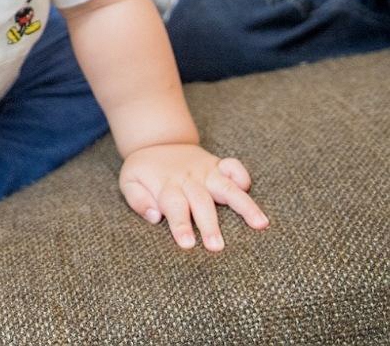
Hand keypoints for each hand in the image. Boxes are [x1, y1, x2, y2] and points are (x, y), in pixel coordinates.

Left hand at [120, 143, 268, 250]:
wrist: (157, 141)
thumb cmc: (144, 171)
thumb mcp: (129, 182)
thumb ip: (137, 199)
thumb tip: (155, 216)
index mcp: (166, 185)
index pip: (174, 206)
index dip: (180, 225)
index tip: (187, 244)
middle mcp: (189, 179)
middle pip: (201, 202)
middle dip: (209, 224)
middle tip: (217, 247)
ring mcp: (205, 171)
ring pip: (226, 186)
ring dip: (243, 204)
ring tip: (260, 223)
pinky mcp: (218, 165)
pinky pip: (233, 166)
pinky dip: (242, 174)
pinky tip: (249, 188)